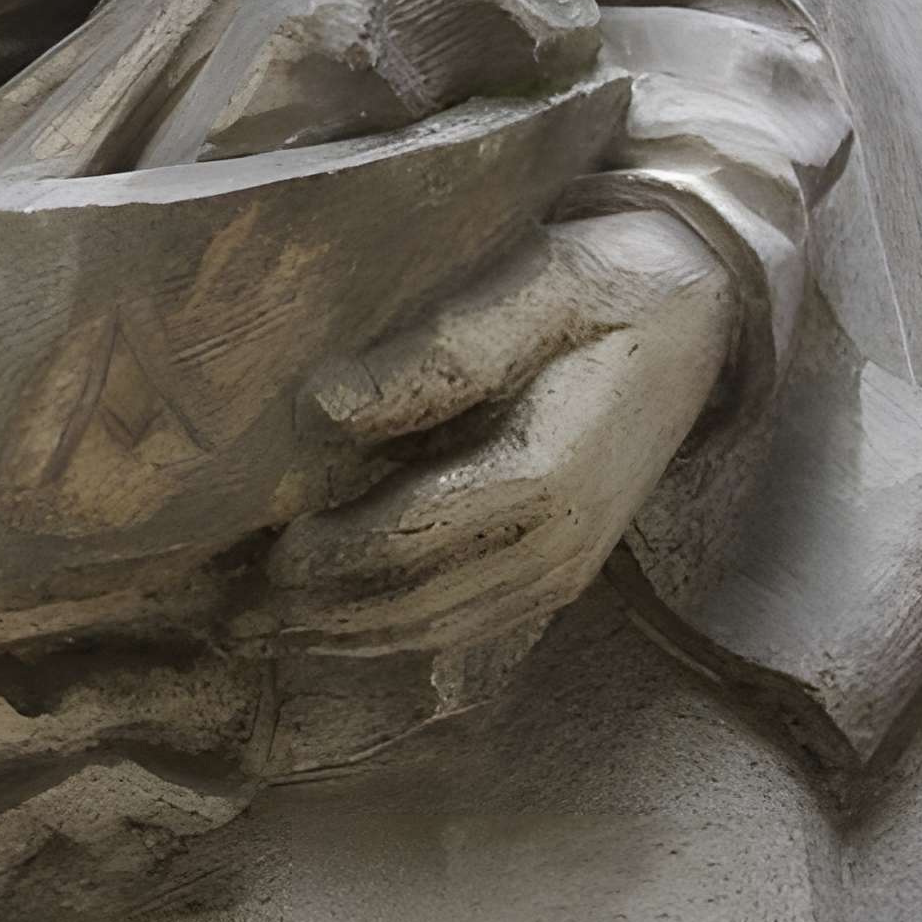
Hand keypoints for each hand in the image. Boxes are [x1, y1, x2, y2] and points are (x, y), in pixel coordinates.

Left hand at [274, 209, 737, 654]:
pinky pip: (465, 625)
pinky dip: (391, 635)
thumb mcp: (533, 286)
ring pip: (435, 629)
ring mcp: (562, 569)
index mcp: (548, 478)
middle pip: (414, 603)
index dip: (332, 557)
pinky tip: (332, 629)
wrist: (698, 310)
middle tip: (223, 618)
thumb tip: (326, 405)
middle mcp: (557, 546)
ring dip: (343, 637)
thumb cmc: (601, 284)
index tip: (258, 553)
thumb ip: (440, 352)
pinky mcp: (556, 570)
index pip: (414, 538)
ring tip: (255, 631)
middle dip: (315, 617)